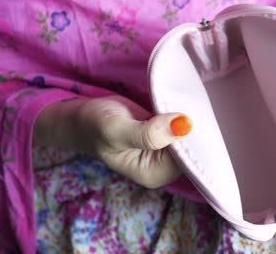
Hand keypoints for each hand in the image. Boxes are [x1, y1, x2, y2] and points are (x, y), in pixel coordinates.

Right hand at [34, 95, 191, 187]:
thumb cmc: (93, 124)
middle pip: (193, 149)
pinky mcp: (165, 137)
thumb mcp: (116, 129)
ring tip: (188, 101)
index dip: (192, 137)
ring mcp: (166, 153)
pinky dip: (184, 116)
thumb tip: (183, 126)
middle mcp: (164, 168)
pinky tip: (184, 103)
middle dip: (194, 128)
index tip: (192, 114)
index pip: (188, 159)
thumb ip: (148, 133)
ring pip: (190, 137)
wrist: (81, 116)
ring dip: (190, 119)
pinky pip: (183, 128)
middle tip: (190, 103)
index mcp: (155, 174)